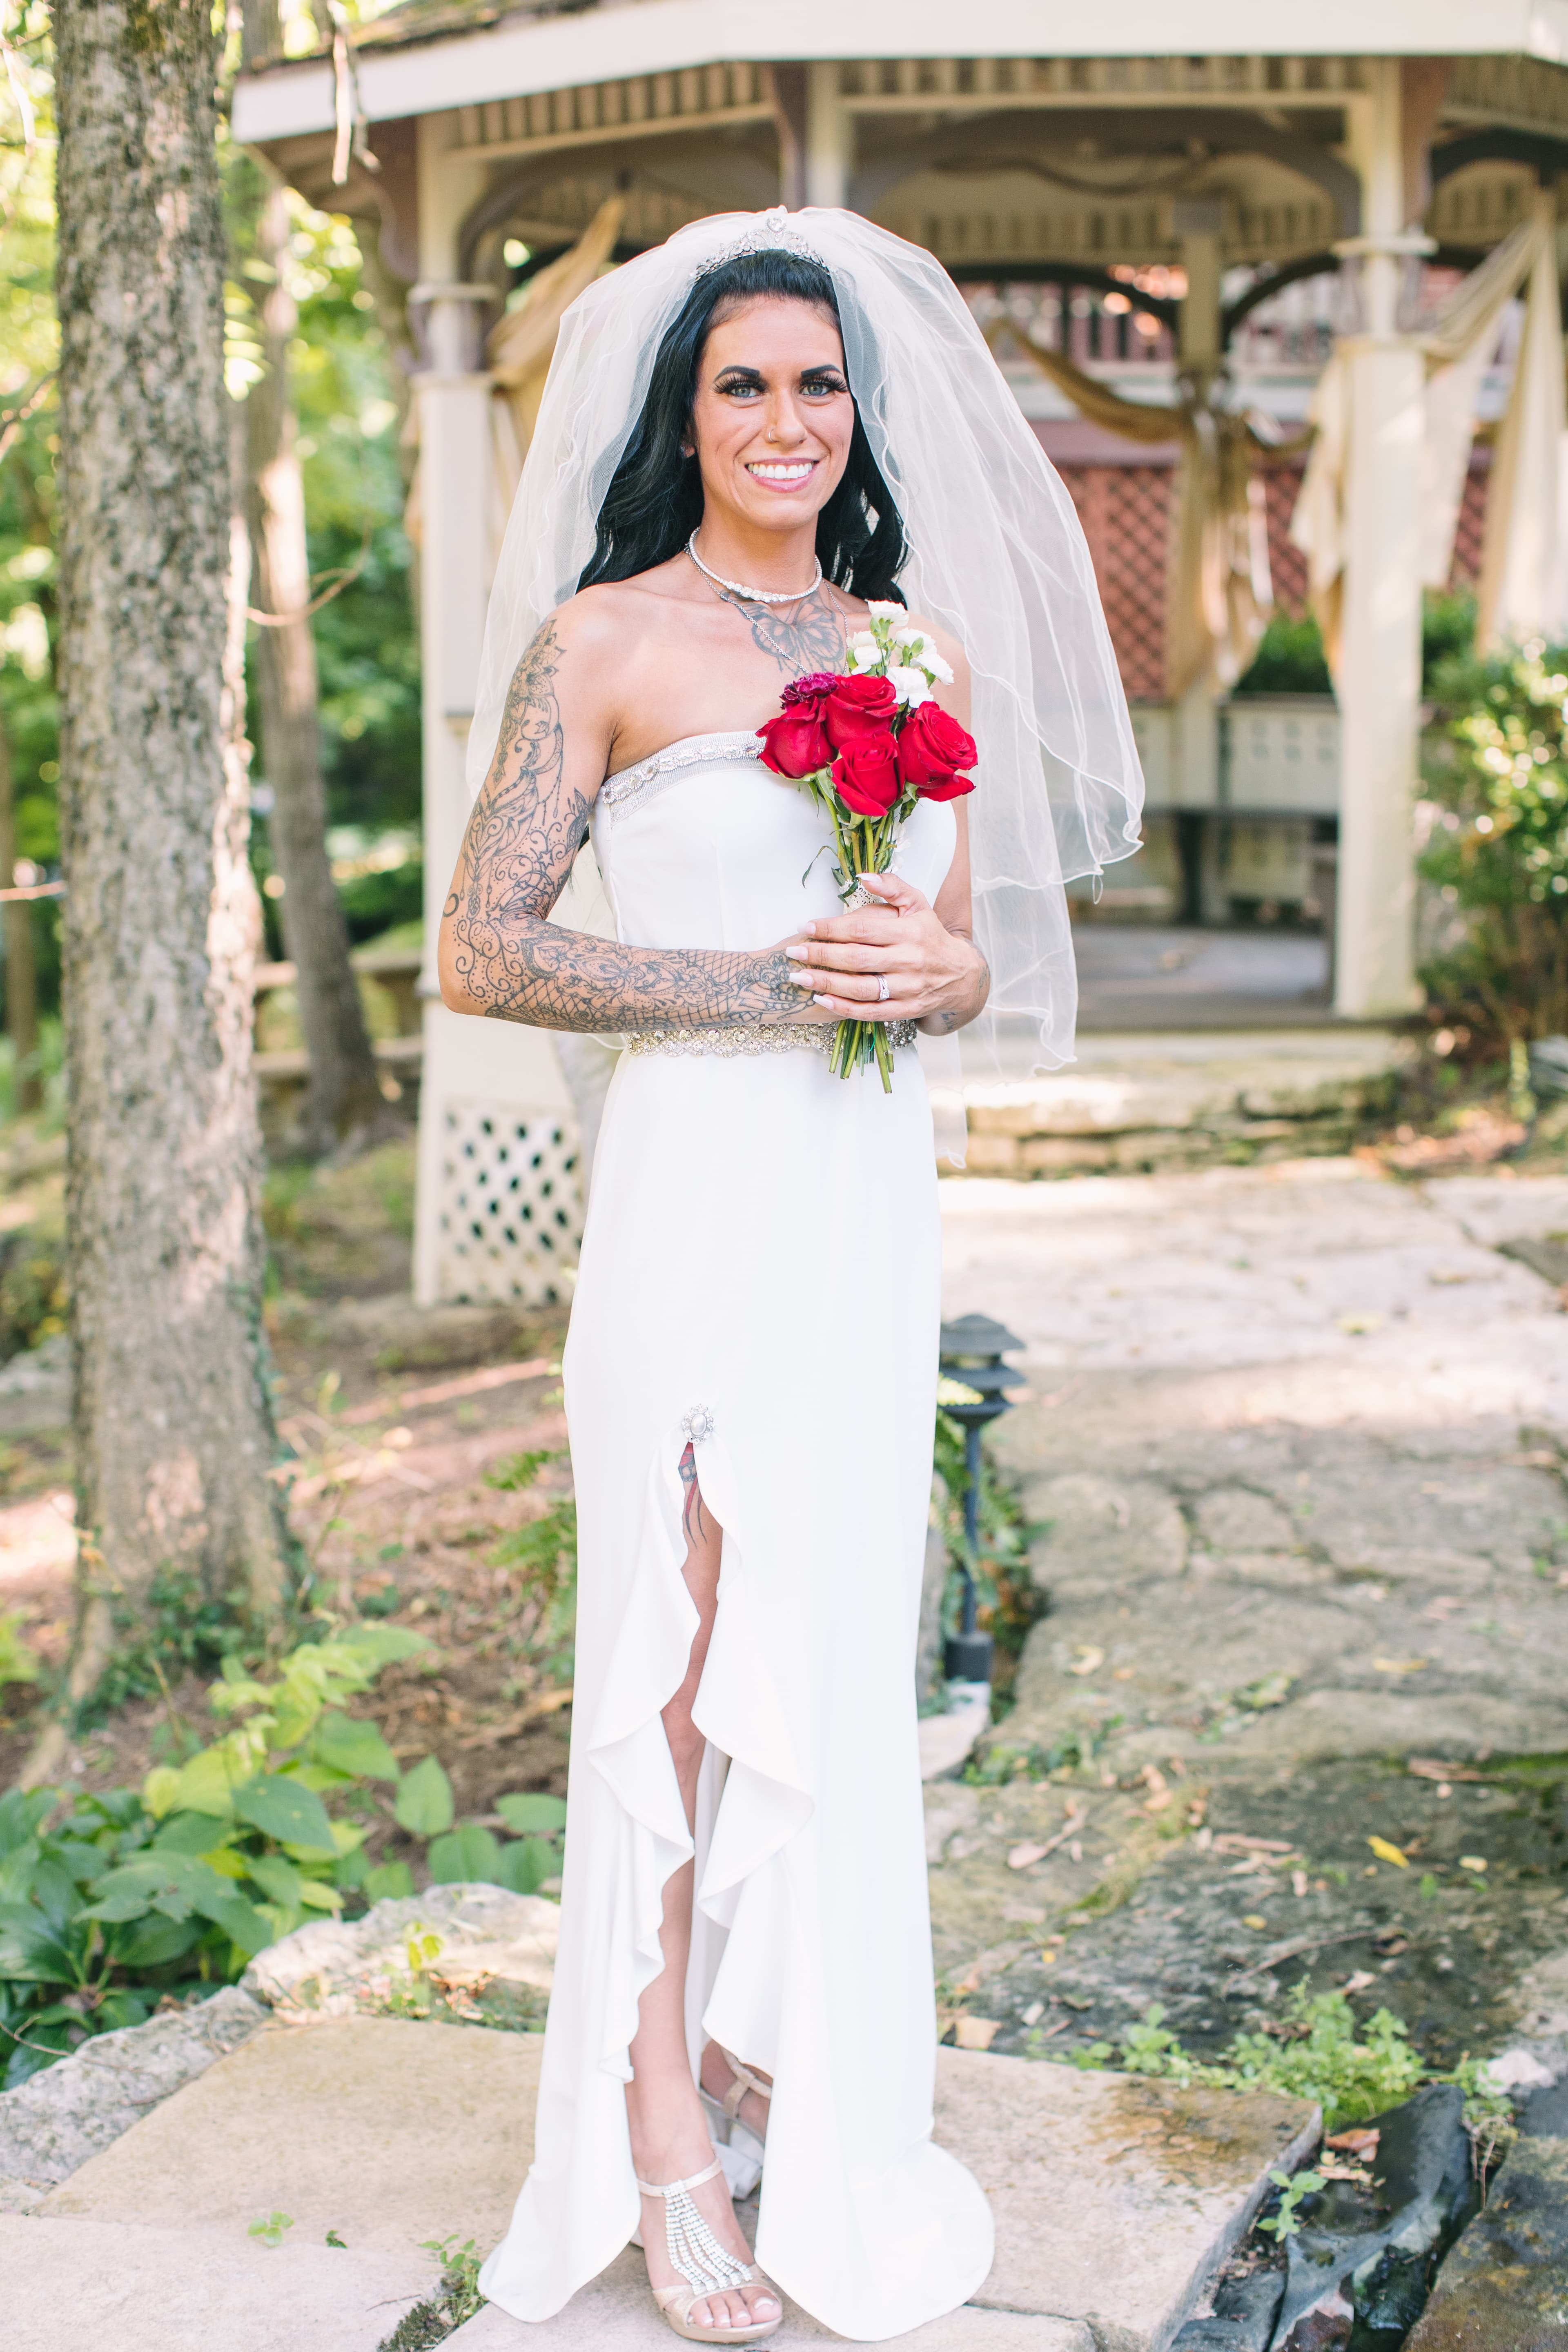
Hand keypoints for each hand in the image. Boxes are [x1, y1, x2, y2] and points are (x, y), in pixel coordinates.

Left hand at [782, 870, 987, 1031]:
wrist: (961, 976)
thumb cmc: (930, 936)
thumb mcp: (918, 905)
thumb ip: (892, 887)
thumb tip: (863, 876)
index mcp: (910, 932)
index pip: (863, 929)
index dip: (831, 928)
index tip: (805, 926)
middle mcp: (909, 961)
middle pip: (857, 959)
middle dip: (821, 955)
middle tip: (793, 952)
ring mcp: (908, 989)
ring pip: (861, 988)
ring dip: (826, 983)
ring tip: (798, 977)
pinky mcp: (906, 1010)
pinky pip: (870, 1012)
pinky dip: (844, 1008)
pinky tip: (822, 999)